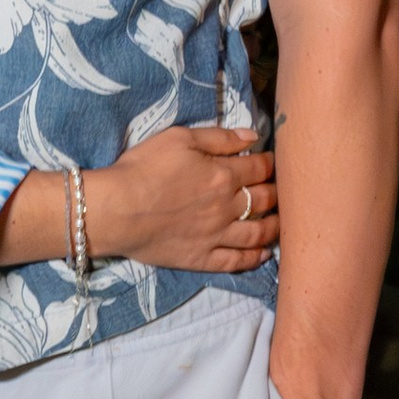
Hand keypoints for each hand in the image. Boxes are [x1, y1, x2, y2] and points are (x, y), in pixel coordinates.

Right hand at [85, 126, 277, 276]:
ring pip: (257, 233)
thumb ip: (219, 138)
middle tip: (282, 190)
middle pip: (264, 200)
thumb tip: (252, 137)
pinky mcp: (201, 258)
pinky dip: (253, 258)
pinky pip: (235, 261)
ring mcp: (215, 236)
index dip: (269, 163)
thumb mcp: (179, 138)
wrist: (116, 210)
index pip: (259, 168)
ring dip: (274, 227)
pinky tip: (263, 255)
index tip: (272, 161)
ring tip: (280, 222)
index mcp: (223, 175)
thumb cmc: (142, 169)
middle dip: (277, 193)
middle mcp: (227, 208)